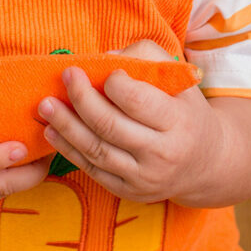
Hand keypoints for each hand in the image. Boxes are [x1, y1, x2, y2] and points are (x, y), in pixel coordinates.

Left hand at [37, 43, 223, 203]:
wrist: (205, 163)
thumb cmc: (186, 111)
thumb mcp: (179, 80)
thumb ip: (145, 58)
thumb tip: (104, 59)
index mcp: (178, 121)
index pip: (136, 100)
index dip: (114, 82)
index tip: (105, 71)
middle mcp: (162, 154)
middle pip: (109, 125)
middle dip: (81, 99)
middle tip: (66, 76)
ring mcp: (144, 177)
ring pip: (96, 150)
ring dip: (65, 126)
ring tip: (45, 106)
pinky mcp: (129, 192)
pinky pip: (93, 169)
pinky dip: (69, 150)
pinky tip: (52, 132)